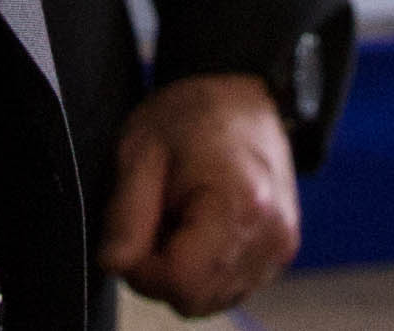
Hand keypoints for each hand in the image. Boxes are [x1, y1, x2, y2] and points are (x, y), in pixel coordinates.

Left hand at [101, 72, 300, 315]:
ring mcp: (280, 246)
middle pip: (195, 298)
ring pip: (211, 299)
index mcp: (239, 204)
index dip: (142, 270)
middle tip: (151, 223)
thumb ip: (125, 214)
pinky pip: (230, 287)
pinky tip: (199, 230)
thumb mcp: (142, 149)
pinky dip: (206, 270)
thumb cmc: (195, 113)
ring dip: (183, 274)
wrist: (244, 95)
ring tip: (178, 220)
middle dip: (160, 274)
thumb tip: (112, 264)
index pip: (179, 281)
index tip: (131, 237)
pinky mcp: (280, 251)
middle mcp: (270, 234)